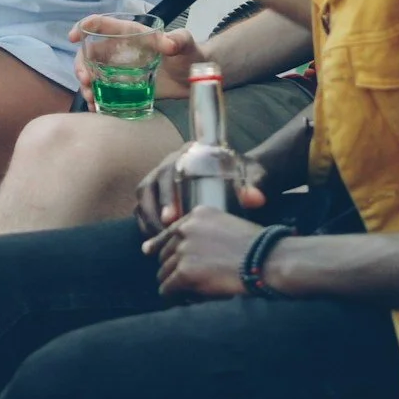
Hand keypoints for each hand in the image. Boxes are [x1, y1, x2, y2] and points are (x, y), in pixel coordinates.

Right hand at [72, 20, 199, 100]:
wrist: (196, 78)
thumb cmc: (190, 54)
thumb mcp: (185, 44)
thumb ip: (178, 40)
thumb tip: (168, 44)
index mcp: (129, 34)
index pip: (101, 26)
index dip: (84, 27)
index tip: (74, 37)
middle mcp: (119, 51)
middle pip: (89, 54)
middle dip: (81, 66)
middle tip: (86, 81)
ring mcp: (119, 70)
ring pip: (92, 74)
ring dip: (85, 85)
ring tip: (91, 99)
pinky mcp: (124, 88)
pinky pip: (103, 92)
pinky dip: (96, 100)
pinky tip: (97, 109)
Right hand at [133, 144, 269, 237]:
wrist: (241, 175)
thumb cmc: (244, 174)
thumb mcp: (251, 176)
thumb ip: (253, 186)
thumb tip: (255, 199)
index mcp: (188, 155)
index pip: (169, 172)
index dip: (166, 195)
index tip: (171, 217)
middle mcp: (169, 165)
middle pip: (149, 185)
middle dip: (153, 212)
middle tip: (162, 234)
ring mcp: (160, 179)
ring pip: (144, 198)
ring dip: (147, 220)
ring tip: (157, 243)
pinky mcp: (157, 194)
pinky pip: (143, 209)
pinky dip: (146, 224)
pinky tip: (156, 242)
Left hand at [145, 205, 265, 298]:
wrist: (268, 260)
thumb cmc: (257, 247)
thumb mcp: (228, 226)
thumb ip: (203, 232)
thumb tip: (178, 248)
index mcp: (196, 215)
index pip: (169, 232)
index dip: (159, 245)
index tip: (150, 252)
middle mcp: (185, 230)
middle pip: (165, 253)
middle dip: (173, 267)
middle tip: (183, 280)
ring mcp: (183, 251)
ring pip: (164, 272)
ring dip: (173, 283)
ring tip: (186, 292)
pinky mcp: (184, 272)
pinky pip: (167, 288)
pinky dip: (172, 296)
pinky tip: (181, 300)